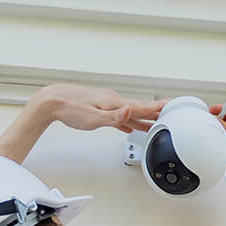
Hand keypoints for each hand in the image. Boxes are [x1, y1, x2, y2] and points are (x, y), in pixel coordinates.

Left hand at [36, 84, 164, 133]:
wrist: (52, 101)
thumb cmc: (70, 109)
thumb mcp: (93, 118)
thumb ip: (114, 118)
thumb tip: (130, 113)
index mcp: (115, 103)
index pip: (141, 107)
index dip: (158, 108)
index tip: (172, 105)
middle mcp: (113, 101)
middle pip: (139, 109)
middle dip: (155, 113)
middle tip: (171, 114)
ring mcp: (107, 103)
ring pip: (130, 112)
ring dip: (143, 118)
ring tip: (154, 123)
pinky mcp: (100, 107)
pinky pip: (119, 114)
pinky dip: (128, 120)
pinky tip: (129, 124)